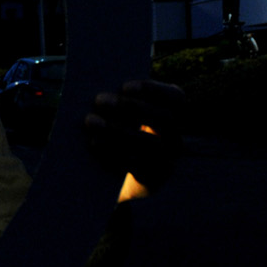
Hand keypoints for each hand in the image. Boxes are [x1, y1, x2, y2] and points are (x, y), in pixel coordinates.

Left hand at [83, 79, 185, 198]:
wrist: (118, 180)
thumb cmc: (116, 137)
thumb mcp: (120, 119)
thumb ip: (117, 104)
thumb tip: (102, 92)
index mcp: (172, 116)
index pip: (175, 97)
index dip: (153, 89)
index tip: (125, 86)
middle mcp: (176, 137)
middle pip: (164, 118)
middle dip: (132, 107)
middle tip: (100, 99)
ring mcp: (168, 160)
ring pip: (151, 143)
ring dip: (118, 130)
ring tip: (91, 121)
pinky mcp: (154, 180)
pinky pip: (139, 166)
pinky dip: (114, 152)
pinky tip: (93, 143)